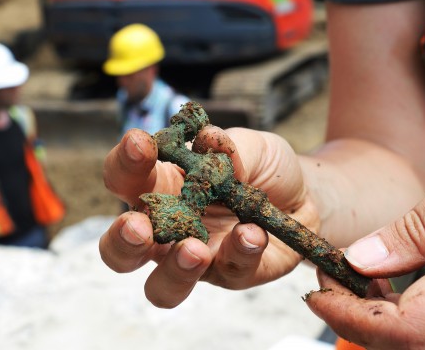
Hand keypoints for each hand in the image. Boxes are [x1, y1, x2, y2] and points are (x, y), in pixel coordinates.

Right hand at [100, 126, 319, 307]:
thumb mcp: (250, 146)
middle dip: (122, 239)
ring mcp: (197, 258)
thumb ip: (227, 146)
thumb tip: (208, 139)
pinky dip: (239, 252)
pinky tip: (253, 234)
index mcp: (161, 187)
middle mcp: (168, 228)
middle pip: (118, 248)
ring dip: (173, 269)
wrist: (305, 194)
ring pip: (160, 286)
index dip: (124, 162)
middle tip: (138, 226)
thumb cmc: (262, 167)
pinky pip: (228, 272)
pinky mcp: (232, 274)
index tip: (139, 144)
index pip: (124, 178)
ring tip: (193, 249)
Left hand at [305, 128, 424, 348]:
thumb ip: (421, 225)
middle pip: (416, 349)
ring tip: (359, 280)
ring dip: (385, 325)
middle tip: (332, 280)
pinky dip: (415, 324)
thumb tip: (362, 261)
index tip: (319, 294)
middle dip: (359, 322)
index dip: (353, 321)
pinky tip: (399, 289)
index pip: (412, 330)